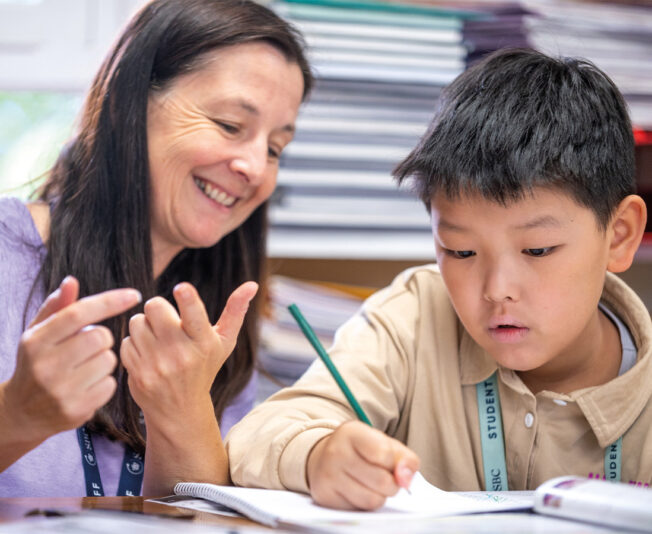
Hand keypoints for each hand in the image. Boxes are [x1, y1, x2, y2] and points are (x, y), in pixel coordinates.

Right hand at [2, 276, 141, 444]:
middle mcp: (45, 364)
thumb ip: (57, 307)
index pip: (78, 312)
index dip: (110, 301)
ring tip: (84, 368)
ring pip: (109, 360)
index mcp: (36, 340)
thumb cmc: (37, 363)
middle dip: (102, 339)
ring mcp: (59, 389)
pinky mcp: (74, 410)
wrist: (20, 412)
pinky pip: (110, 385)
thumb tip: (71, 281)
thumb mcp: (39, 333)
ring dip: (104, 361)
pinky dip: (105, 383)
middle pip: (101, 336)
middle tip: (87, 348)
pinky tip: (87, 386)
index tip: (134, 295)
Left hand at [120, 281, 257, 428]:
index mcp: (204, 342)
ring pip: (137, 322)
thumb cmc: (204, 367)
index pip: (195, 315)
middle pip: (155, 307)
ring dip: (144, 327)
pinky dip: (134, 345)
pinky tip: (147, 356)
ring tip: (157, 341)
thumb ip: (236, 311)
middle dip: (158, 308)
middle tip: (165, 320)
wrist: (180, 411)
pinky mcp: (138, 374)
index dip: (187, 298)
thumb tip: (252, 284)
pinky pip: (126, 341)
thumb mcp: (224, 342)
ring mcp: (158, 365)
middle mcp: (181, 354)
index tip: (182, 288)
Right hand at [307, 421, 419, 509]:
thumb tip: (405, 480)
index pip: (384, 454)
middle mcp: (336, 451)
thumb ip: (404, 459)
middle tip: (383, 475)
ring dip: (380, 496)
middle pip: (382, 481)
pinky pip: (359, 510)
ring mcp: (328, 475)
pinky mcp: (325, 496)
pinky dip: (365, 504)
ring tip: (371, 484)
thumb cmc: (361, 451)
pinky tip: (357, 490)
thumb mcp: (384, 444)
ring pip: (372, 500)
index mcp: (352, 432)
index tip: (389, 460)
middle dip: (392, 484)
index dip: (394, 463)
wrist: (324, 458)